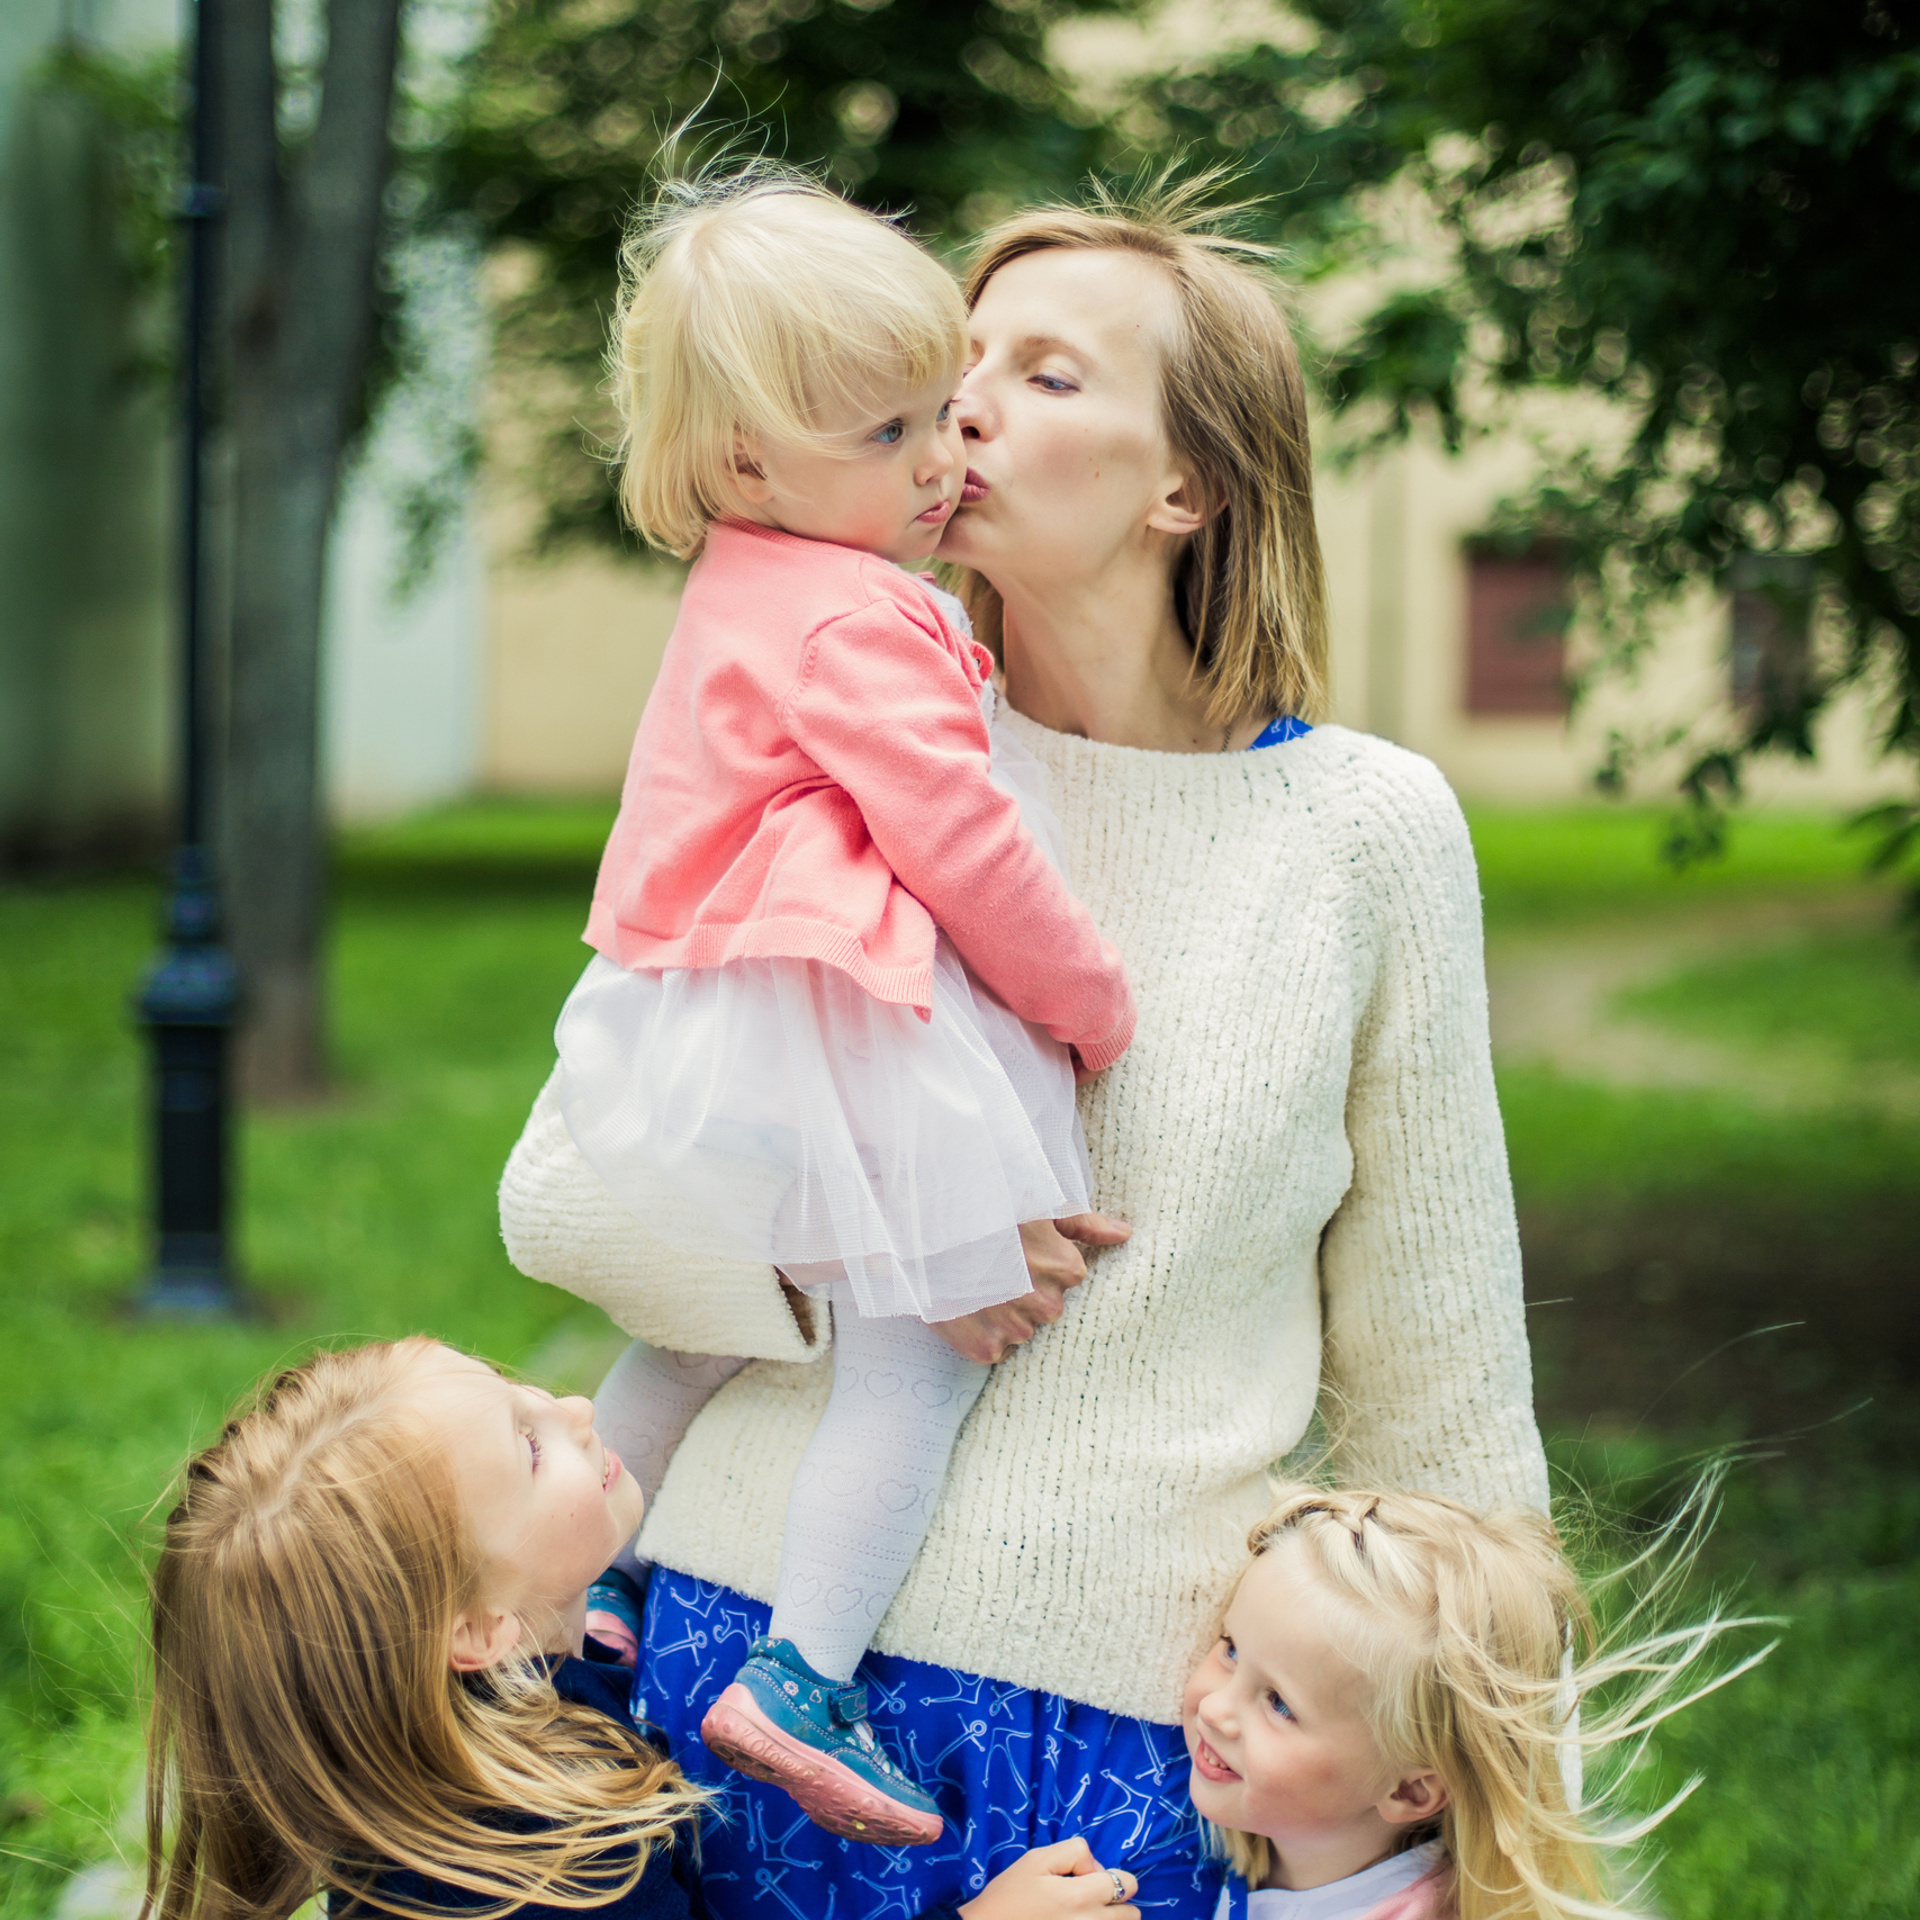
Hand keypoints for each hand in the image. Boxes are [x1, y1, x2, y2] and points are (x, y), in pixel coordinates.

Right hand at [931, 1212, 1131, 1363]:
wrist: (923, 1225)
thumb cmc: (984, 1208)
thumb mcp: (1038, 1206)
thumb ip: (1085, 1224)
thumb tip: (1125, 1234)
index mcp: (1066, 1270)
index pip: (1064, 1280)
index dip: (1035, 1265)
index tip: (1011, 1249)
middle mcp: (1047, 1306)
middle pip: (1043, 1308)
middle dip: (1021, 1291)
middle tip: (990, 1265)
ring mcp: (1016, 1330)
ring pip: (1019, 1331)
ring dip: (1000, 1314)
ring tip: (973, 1283)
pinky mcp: (986, 1349)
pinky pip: (994, 1351)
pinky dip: (979, 1334)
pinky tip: (964, 1306)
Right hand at [956, 1839, 1138, 1918]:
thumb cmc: (1008, 1897)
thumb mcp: (1036, 1860)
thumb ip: (1073, 1852)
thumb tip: (1095, 1866)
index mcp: (1079, 1898)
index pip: (1126, 1883)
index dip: (1108, 1875)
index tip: (1085, 1879)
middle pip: (1132, 1914)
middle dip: (1115, 1902)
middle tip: (1087, 1899)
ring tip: (1083, 1915)